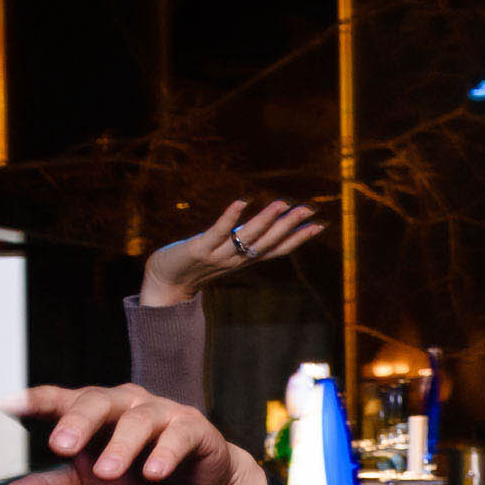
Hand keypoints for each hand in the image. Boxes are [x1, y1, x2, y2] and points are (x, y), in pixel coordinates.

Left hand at [0, 383, 269, 484]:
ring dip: (122, 446)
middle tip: (60, 447)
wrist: (193, 482)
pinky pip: (179, 435)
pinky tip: (154, 473)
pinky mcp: (194, 429)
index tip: (7, 404)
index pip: (60, 400)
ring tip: (107, 473)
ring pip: (139, 419)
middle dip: (79, 422)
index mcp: (92, 413)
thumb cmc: (132, 477)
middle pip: (98, 401)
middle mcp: (124, 404)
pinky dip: (166, 453)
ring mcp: (162, 412)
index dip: (35, 399)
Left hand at [142, 198, 323, 306]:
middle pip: (268, 241)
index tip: (320, 225)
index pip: (278, 249)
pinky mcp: (200, 248)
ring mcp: (219, 255)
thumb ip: (241, 244)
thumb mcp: (223, 255)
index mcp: (245, 260)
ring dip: (266, 220)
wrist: (164, 281)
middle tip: (310, 209)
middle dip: (290, 225)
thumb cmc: (193, 264)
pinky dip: (230, 217)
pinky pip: (218, 232)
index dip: (299, 238)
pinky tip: (241, 202)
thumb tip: (259, 231)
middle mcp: (237, 259)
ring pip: (248, 236)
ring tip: (283, 203)